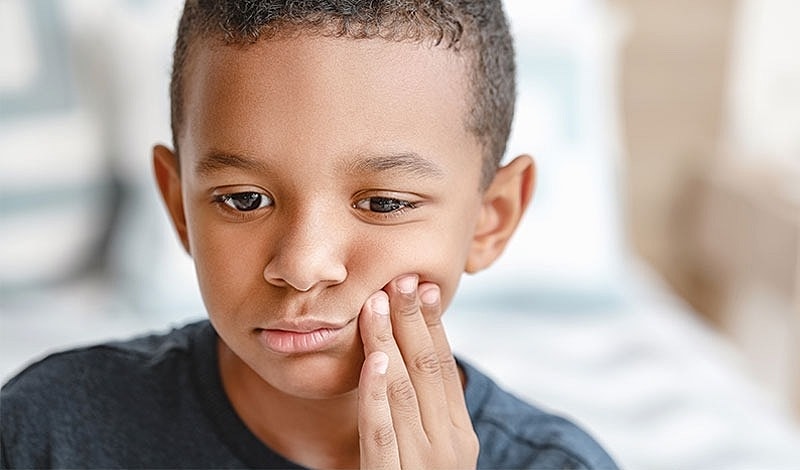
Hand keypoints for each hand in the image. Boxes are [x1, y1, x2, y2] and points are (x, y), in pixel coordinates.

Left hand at [357, 274, 478, 468]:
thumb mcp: (430, 451)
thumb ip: (424, 414)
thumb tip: (409, 358)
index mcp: (459, 434)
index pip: (444, 368)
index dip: (432, 324)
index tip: (423, 286)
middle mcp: (447, 445)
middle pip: (427, 370)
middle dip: (411, 319)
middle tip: (400, 279)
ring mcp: (422, 463)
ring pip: (403, 391)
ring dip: (388, 341)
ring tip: (375, 303)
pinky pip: (381, 431)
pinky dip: (375, 393)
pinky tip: (372, 361)